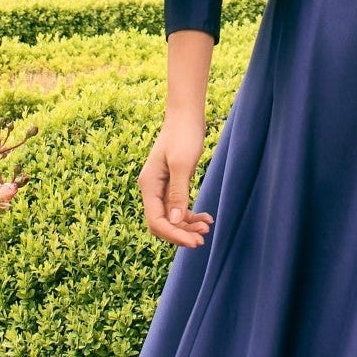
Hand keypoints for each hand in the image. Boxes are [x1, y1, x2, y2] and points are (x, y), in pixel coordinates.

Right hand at [139, 112, 212, 247]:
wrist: (187, 115)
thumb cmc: (184, 135)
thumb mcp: (183, 164)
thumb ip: (178, 193)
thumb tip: (173, 221)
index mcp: (149, 185)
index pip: (156, 221)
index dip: (174, 234)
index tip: (194, 241)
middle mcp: (151, 188)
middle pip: (162, 223)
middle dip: (180, 233)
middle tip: (202, 240)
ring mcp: (161, 187)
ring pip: (170, 217)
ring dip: (187, 225)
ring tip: (207, 227)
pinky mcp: (172, 184)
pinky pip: (177, 207)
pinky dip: (190, 214)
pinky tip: (206, 218)